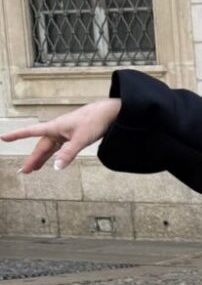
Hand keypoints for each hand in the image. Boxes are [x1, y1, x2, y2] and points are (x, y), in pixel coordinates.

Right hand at [0, 97, 121, 173]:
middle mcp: (57, 129)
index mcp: (54, 127)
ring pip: (50, 148)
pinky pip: (59, 147)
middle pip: (41, 146)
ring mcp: (65, 132)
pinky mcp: (73, 135)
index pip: (31, 132)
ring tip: (34, 169)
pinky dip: (54, 155)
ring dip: (42, 158)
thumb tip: (56, 167)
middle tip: (24, 171)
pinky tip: (51, 161)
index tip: (3, 138)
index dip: (16, 135)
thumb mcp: (81, 139)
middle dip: (32, 159)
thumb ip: (68, 153)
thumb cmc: (94, 121)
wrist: (109, 113)